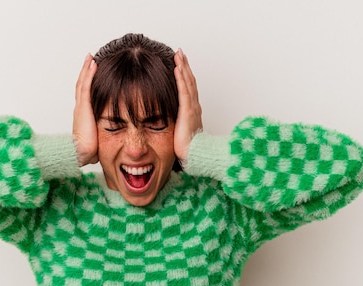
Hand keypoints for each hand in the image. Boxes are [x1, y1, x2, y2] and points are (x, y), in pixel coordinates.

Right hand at [73, 54, 97, 165]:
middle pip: (82, 85)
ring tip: (91, 57)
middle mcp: (80, 108)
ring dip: (87, 69)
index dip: (88, 83)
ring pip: (83, 82)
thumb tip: (117, 137)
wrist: (79, 154)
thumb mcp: (100, 138)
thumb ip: (106, 133)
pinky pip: (86, 86)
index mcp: (84, 115)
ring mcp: (80, 106)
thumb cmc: (89, 151)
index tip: (93, 73)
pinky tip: (93, 64)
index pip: (86, 95)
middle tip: (90, 59)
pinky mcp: (83, 107)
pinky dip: (89, 73)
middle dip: (86, 72)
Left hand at [173, 49, 202, 163]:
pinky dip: (181, 78)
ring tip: (178, 55)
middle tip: (180, 53)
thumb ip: (175, 123)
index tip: (180, 63)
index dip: (184, 74)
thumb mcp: (179, 131)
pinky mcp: (188, 111)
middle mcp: (194, 106)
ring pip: (188, 82)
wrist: (196, 155)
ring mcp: (192, 107)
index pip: (188, 88)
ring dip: (183, 67)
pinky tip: (177, 68)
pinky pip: (184, 91)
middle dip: (184, 65)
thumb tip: (167, 122)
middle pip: (189, 81)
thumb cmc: (188, 148)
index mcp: (192, 110)